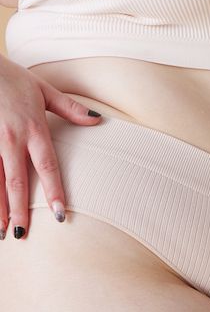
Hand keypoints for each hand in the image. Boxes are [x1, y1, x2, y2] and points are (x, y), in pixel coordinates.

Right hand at [0, 56, 101, 240]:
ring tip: (2, 232)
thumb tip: (99, 119)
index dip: (53, 191)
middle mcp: (9, 138)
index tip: (59, 214)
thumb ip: (71, 108)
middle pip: (16, 180)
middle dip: (18, 210)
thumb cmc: (11, 76)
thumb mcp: (43, 89)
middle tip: (22, 235)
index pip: (46, 166)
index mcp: (32, 128)